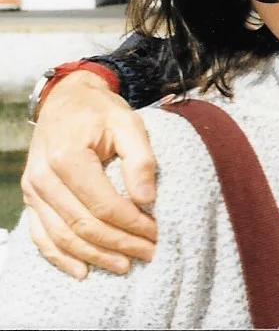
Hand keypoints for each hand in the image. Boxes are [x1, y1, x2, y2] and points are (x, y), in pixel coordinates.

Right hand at [20, 71, 157, 277]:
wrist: (67, 99)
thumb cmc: (102, 111)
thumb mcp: (129, 123)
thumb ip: (140, 159)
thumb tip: (147, 199)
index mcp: (68, 157)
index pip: (103, 204)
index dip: (131, 224)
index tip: (155, 233)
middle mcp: (44, 177)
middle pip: (83, 225)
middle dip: (118, 244)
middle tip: (148, 253)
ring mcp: (33, 190)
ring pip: (62, 236)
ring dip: (94, 256)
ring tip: (124, 266)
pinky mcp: (30, 198)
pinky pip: (41, 236)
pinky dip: (60, 257)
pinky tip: (82, 271)